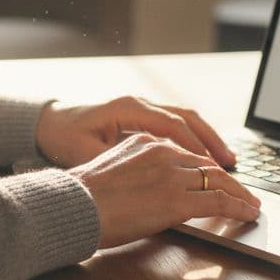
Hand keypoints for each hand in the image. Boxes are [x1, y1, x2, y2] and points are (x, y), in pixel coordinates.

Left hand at [34, 96, 236, 169]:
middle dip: (212, 142)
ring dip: (207, 140)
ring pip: (185, 120)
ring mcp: (143, 108)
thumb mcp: (85, 153)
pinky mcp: (141, 118)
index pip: (174, 126)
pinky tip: (203, 159)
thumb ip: (116, 161)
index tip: (215, 168)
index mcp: (130, 108)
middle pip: (188, 118)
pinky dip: (193, 140)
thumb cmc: (64, 138)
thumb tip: (142, 175)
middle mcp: (141, 104)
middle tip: (232, 165)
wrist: (48, 123)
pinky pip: (176, 126)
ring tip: (227, 162)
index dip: (197, 147)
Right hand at [69, 134, 261, 247]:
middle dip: (230, 181)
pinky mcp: (178, 200)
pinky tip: (248, 215)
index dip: (207, 168)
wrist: (72, 206)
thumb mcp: (111, 171)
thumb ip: (136, 172)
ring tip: (251, 206)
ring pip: (218, 181)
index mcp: (146, 142)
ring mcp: (172, 175)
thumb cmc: (82, 197)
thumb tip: (147, 188)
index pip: (187, 153)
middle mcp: (162, 152)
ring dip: (239, 195)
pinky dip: (238, 208)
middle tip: (244, 193)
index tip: (218, 178)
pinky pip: (219, 202)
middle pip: (208, 165)